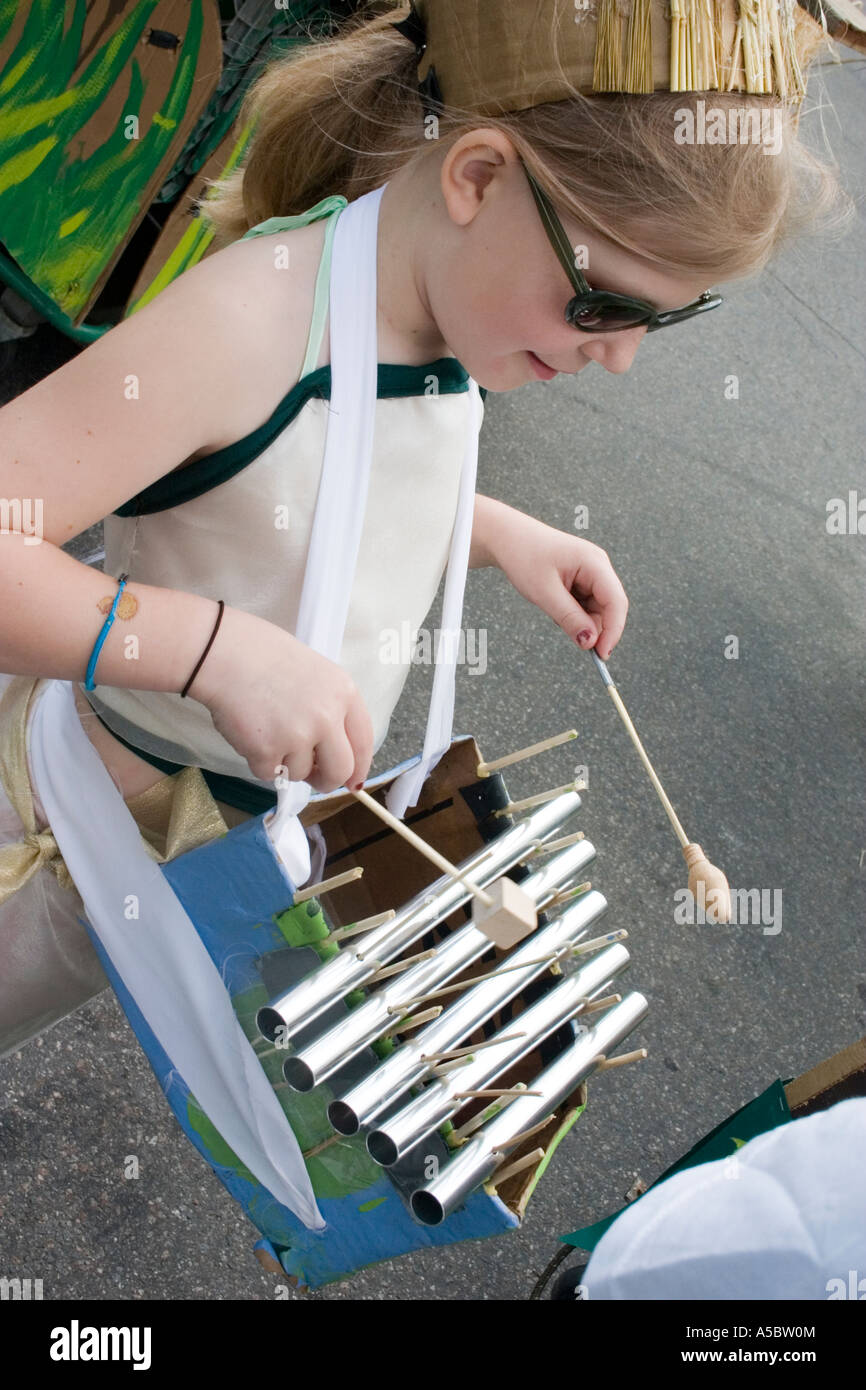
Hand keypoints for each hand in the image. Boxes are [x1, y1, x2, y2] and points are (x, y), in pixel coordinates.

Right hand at [187, 605, 373, 792]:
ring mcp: (298, 736)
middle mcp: (327, 717)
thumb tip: (331, 749)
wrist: (224, 652)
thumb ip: (329, 707)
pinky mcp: (267, 750)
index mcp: (344, 693)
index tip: (354, 781)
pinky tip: (251, 732)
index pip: (364, 741)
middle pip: (339, 770)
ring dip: (284, 762)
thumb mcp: (314, 673)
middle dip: (326, 781)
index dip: (359, 767)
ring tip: (266, 729)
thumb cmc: (263, 654)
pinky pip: (268, 773)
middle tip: (313, 778)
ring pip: (299, 773)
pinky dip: (258, 760)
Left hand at [486, 507, 627, 660]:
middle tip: (577, 644)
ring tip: (554, 610)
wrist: (507, 537)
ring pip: (597, 609)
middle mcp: (598, 566)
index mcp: (594, 562)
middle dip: (596, 628)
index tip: (601, 654)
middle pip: (610, 607)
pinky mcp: (583, 579)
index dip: (613, 630)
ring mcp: (592, 572)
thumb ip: (569, 618)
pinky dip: (574, 614)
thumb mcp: (544, 592)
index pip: (616, 601)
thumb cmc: (524, 557)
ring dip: (581, 621)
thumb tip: (590, 643)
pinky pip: (586, 604)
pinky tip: (555, 606)